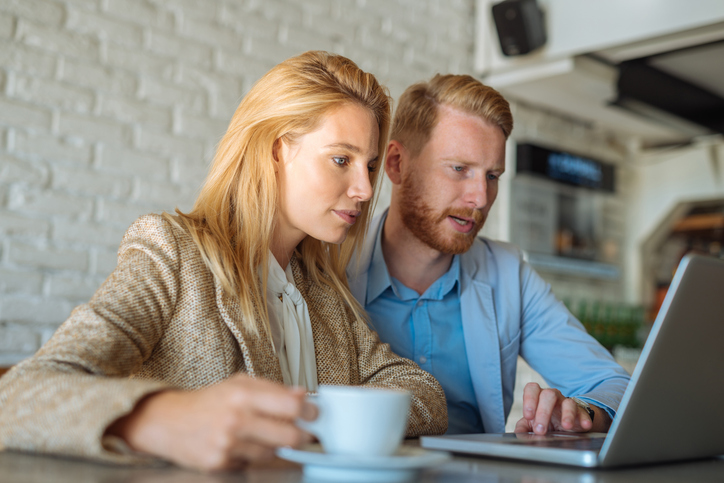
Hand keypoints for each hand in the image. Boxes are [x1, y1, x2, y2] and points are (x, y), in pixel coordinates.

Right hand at [106, 374, 316, 470]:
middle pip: (289, 435)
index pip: (292, 405)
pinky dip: (255, 457)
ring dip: (277, 446)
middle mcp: (236, 419)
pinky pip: (253, 464)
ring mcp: (228, 444)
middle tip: (306, 433)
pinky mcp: (220, 464)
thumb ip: (272, 388)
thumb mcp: (239, 383)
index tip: (314, 414)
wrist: (168, 421)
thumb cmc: (208, 401)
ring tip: (266, 435)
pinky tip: (245, 446)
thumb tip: (303, 394)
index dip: (310, 411)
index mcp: (242, 394)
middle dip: (304, 436)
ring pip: (273, 452)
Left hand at [513, 383, 597, 434]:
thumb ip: (524, 426)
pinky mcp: (581, 412)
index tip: (528, 415)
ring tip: (566, 426)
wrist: (566, 423)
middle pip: (548, 395)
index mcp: (539, 396)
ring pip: (568, 402)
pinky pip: (583, 413)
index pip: (532, 388)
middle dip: (543, 412)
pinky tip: (584, 425)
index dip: (529, 400)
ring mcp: (567, 403)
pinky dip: (584, 419)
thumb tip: (518, 433)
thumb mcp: (532, 423)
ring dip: (567, 414)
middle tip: (540, 429)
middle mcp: (553, 396)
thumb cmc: (546, 420)